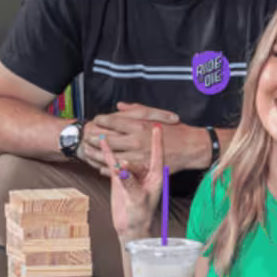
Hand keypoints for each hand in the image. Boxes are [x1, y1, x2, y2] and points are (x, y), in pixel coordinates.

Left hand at [86, 106, 206, 173]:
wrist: (190, 147)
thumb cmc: (175, 130)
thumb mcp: (156, 114)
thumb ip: (135, 109)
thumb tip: (119, 106)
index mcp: (139, 125)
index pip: (113, 121)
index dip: (101, 120)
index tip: (96, 120)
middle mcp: (136, 140)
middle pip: (107, 139)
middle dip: (94, 137)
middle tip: (86, 137)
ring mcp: (138, 155)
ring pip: (110, 156)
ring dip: (96, 154)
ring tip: (88, 152)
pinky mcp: (141, 168)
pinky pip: (120, 170)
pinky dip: (108, 169)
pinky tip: (101, 166)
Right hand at [106, 127, 163, 240]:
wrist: (132, 226)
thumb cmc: (141, 215)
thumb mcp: (138, 199)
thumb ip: (130, 183)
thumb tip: (121, 169)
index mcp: (155, 176)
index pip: (157, 155)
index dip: (157, 141)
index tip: (157, 126)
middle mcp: (144, 172)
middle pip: (137, 154)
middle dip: (132, 144)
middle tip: (125, 140)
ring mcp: (130, 174)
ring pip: (124, 156)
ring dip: (116, 145)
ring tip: (107, 133)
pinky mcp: (119, 178)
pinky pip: (113, 163)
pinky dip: (107, 153)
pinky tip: (102, 142)